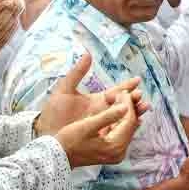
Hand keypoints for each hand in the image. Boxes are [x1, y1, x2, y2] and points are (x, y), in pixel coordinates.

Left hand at [36, 53, 150, 137]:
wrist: (45, 132)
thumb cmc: (53, 112)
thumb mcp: (64, 90)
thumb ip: (77, 73)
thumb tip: (87, 53)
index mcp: (97, 100)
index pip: (117, 91)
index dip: (127, 85)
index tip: (137, 80)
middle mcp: (103, 111)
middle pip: (124, 104)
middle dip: (134, 99)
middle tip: (141, 96)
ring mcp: (103, 124)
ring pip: (124, 118)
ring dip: (134, 112)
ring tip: (143, 108)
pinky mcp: (101, 136)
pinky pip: (118, 132)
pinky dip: (129, 128)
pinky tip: (136, 125)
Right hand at [54, 90, 141, 168]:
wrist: (57, 157)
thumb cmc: (68, 141)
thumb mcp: (87, 126)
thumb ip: (108, 116)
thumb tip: (126, 106)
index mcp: (115, 146)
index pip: (129, 121)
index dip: (128, 104)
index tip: (124, 91)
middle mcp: (119, 153)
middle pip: (130, 125)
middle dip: (129, 107)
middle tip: (125, 92)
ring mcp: (116, 154)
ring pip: (126, 128)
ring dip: (125, 113)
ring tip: (121, 98)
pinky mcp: (111, 152)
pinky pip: (120, 133)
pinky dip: (119, 121)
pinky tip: (118, 110)